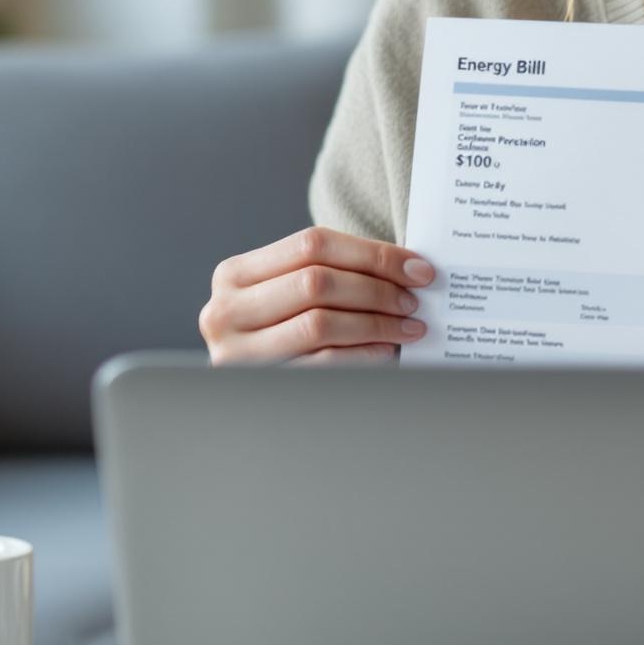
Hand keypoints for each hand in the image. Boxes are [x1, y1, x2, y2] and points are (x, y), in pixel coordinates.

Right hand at [200, 226, 434, 365]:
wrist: (241, 400)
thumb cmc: (274, 333)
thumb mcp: (281, 297)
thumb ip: (326, 274)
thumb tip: (406, 268)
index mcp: (234, 274)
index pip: (312, 244)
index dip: (372, 254)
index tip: (416, 267)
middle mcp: (227, 310)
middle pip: (316, 282)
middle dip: (377, 289)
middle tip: (413, 299)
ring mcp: (237, 351)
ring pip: (319, 323)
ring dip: (375, 323)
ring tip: (407, 326)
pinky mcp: (259, 385)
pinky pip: (321, 364)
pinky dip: (361, 354)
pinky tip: (385, 350)